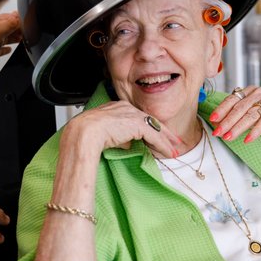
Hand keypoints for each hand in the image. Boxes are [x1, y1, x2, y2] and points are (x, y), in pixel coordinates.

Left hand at [0, 12, 21, 69]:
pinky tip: (9, 50)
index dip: (19, 21)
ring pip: (6, 39)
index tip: (26, 23)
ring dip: (14, 38)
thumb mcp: (0, 28)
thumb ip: (11, 23)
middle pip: (8, 29)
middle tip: (25, 31)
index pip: (10, 19)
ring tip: (21, 39)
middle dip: (17, 30)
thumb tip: (18, 18)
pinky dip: (5, 50)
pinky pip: (0, 50)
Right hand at [63, 100, 180, 158]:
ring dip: (166, 141)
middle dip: (163, 132)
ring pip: (155, 128)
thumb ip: (119, 136)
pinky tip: (169, 152)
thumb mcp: (106, 133)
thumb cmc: (88, 133)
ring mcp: (133, 115)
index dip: (149, 126)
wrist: (85, 132)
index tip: (156, 134)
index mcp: (118, 107)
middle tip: (173, 140)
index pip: (139, 117)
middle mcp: (127, 108)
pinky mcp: (138, 124)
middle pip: (150, 120)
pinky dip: (163, 145)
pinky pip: (155, 136)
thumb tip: (127, 143)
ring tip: (174, 150)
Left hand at [209, 85, 260, 146]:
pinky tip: (247, 140)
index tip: (211, 119)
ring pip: (250, 114)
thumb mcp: (255, 111)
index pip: (231, 99)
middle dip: (226, 121)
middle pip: (239, 108)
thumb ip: (240, 115)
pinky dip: (255, 131)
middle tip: (217, 132)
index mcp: (250, 91)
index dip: (221, 109)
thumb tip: (220, 124)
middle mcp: (259, 92)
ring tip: (228, 138)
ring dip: (237, 128)